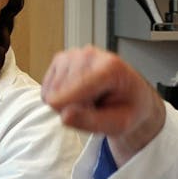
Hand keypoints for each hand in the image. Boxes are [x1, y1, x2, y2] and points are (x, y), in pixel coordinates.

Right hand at [41, 46, 165, 163]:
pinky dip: (58, 97)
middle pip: (60, 93)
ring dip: (66, 102)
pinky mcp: (60, 59)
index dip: (72, 110)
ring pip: (52, 91)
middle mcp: (90, 54)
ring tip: (87, 101)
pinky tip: (77, 94)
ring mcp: (73, 54)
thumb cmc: (127, 110)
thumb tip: (64, 116)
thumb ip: (92, 122)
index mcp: (110, 67)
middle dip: (72, 107)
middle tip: (93, 108)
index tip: (82, 117)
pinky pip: (46, 88)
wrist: (131, 97)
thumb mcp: (118, 124)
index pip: (76, 90)